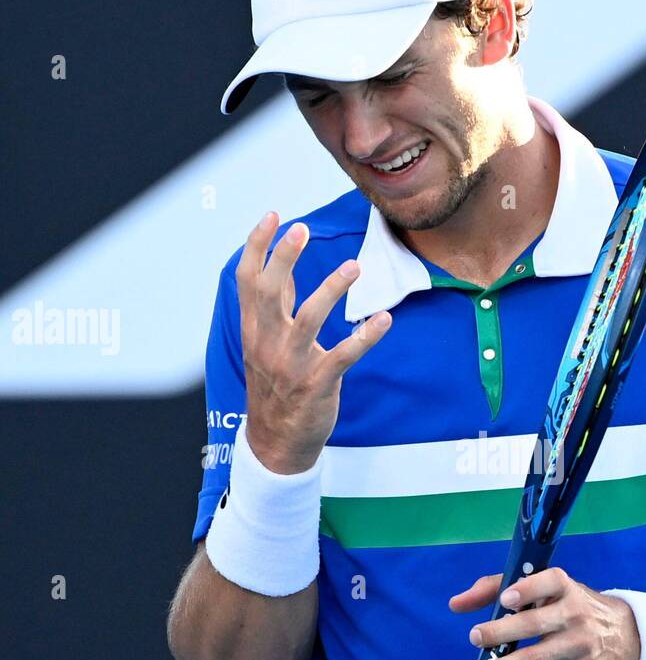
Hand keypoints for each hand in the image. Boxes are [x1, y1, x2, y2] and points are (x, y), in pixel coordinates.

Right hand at [238, 212, 392, 473]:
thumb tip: (279, 268)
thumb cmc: (275, 387)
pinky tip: (384, 321)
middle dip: (284, 258)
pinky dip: (365, 337)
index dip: (257, 246)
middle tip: (302, 228)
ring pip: (309, 319)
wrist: (276, 443)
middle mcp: (267, 343)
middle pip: (270, 292)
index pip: (248, 281)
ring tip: (354, 266)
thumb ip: (273, 309)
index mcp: (253, 330)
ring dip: (332, 289)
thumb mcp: (263, 345)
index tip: (272, 216)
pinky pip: (344, 355)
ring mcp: (292, 364)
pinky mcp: (318, 384)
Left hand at [448, 566, 641, 659]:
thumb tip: (455, 604)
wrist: (627, 636)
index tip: (506, 599)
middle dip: (502, 632)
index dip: (528, 590)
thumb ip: (497, 588)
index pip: (548, 583)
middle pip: (534, 624)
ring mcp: (577, 648)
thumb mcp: (546, 591)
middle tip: (475, 638)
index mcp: (564, 589)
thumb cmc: (571, 607)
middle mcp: (573, 616)